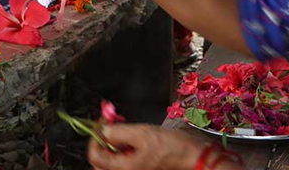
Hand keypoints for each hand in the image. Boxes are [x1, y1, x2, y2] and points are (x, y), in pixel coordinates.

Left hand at [87, 124, 216, 169]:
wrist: (193, 156)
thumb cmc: (173, 148)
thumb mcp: (142, 134)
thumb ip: (118, 132)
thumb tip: (103, 129)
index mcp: (124, 168)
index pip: (95, 155)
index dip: (94, 137)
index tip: (101, 122)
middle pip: (101, 160)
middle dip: (102, 140)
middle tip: (110, 124)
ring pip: (112, 160)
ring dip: (112, 142)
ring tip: (122, 127)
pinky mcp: (141, 168)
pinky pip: (124, 160)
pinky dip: (122, 147)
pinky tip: (131, 136)